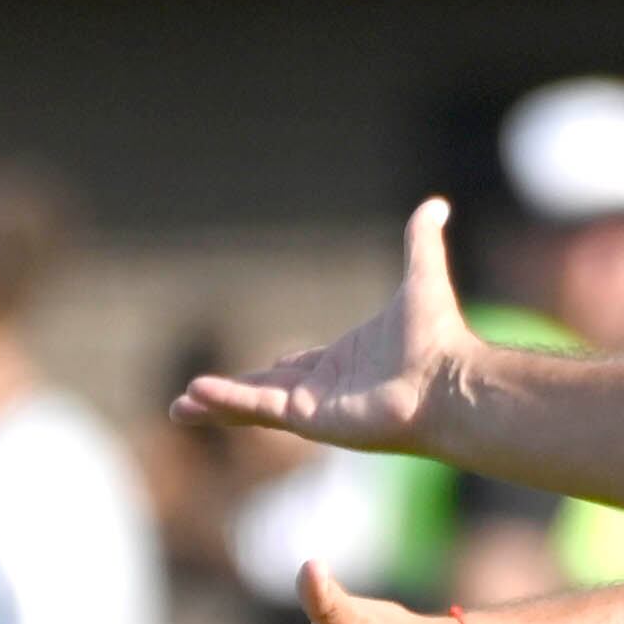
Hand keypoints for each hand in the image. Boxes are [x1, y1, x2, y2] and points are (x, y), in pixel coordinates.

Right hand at [173, 200, 478, 454]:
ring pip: (252, 405)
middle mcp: (325, 390)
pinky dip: (227, 399)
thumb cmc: (436, 339)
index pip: (300, 368)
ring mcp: (314, 408)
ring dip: (215, 404)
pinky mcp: (308, 420)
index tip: (265, 366)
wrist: (445, 380)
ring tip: (178, 409)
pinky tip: (195, 395)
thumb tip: (436, 203)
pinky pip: (259, 408)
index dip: (279, 369)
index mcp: (345, 363)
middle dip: (229, 395)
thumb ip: (420, 242)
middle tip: (194, 397)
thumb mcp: (421, 277)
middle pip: (265, 390)